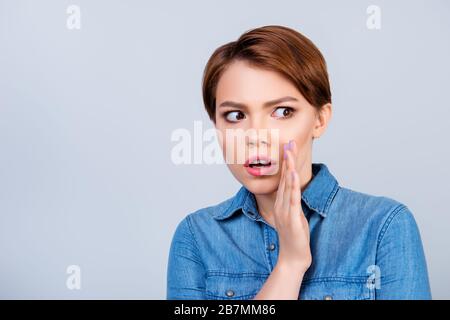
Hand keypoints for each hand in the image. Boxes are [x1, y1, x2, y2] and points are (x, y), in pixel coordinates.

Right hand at [273, 140, 311, 273]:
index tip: (289, 148)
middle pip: (285, 178)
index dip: (286, 163)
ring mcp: (285, 210)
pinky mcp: (292, 218)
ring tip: (290, 152)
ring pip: (287, 185)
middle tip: (289, 142)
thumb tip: (295, 191)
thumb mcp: (293, 216)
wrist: (292, 257)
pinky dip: (293, 185)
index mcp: (281, 203)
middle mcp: (281, 204)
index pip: (284, 179)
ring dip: (289, 167)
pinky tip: (293, 173)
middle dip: (287, 159)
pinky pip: (292, 199)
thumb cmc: (294, 237)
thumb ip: (292, 203)